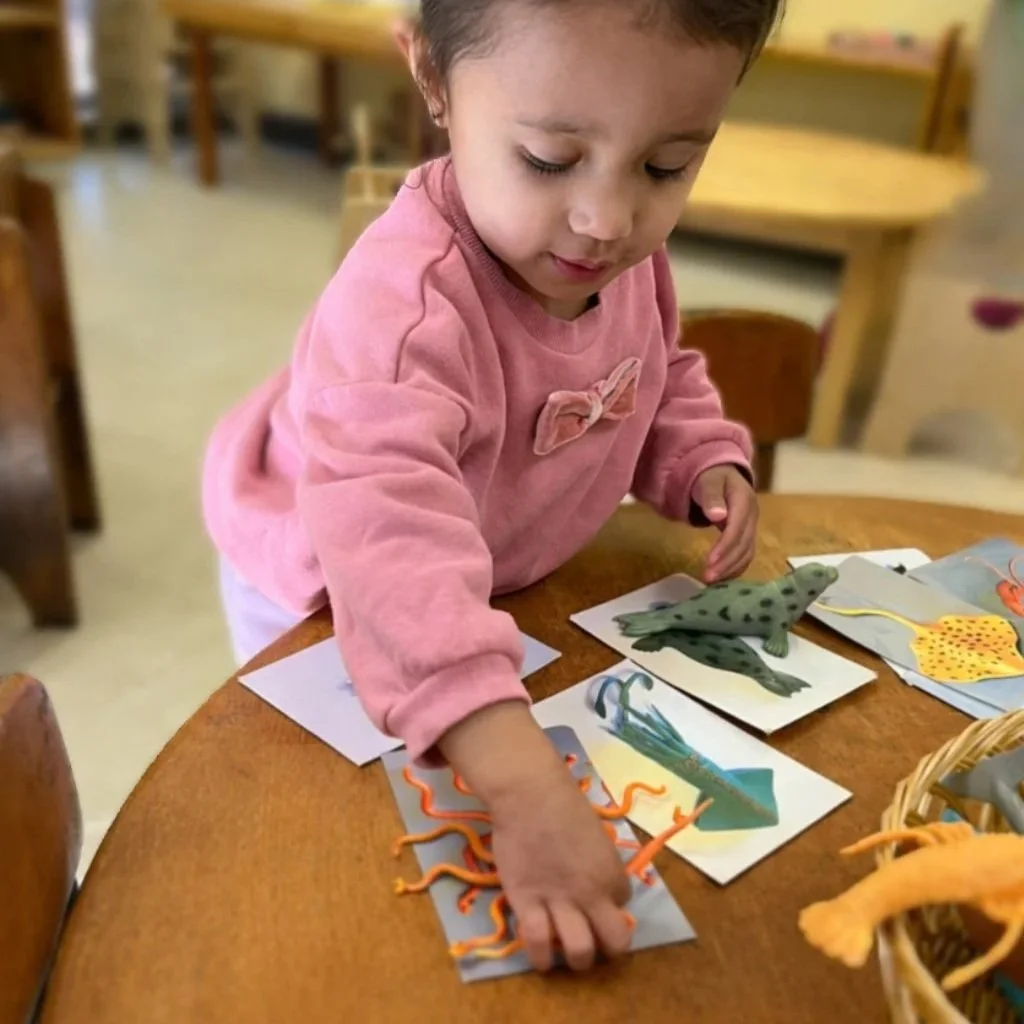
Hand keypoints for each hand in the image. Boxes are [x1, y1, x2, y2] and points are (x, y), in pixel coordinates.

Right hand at [487, 758, 633, 971]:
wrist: (529, 794)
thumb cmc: (564, 804)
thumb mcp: (596, 834)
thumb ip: (600, 863)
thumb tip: (595, 879)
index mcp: (612, 873)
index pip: (624, 903)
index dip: (611, 902)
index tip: (598, 896)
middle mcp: (592, 893)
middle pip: (614, 942)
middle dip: (609, 948)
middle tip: (595, 942)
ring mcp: (559, 901)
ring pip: (579, 950)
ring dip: (578, 960)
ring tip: (568, 955)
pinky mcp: (526, 903)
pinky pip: (537, 943)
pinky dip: (541, 958)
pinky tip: (541, 960)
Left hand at [692, 464, 757, 582]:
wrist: (722, 472)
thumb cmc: (712, 477)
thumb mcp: (709, 482)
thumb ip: (712, 497)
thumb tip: (718, 516)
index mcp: (744, 501)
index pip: (737, 529)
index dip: (725, 547)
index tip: (710, 562)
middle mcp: (752, 516)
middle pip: (743, 544)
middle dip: (726, 563)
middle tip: (708, 577)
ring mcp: (752, 526)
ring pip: (747, 552)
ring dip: (731, 568)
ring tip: (712, 581)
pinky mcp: (747, 534)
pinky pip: (745, 554)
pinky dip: (735, 567)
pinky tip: (722, 577)